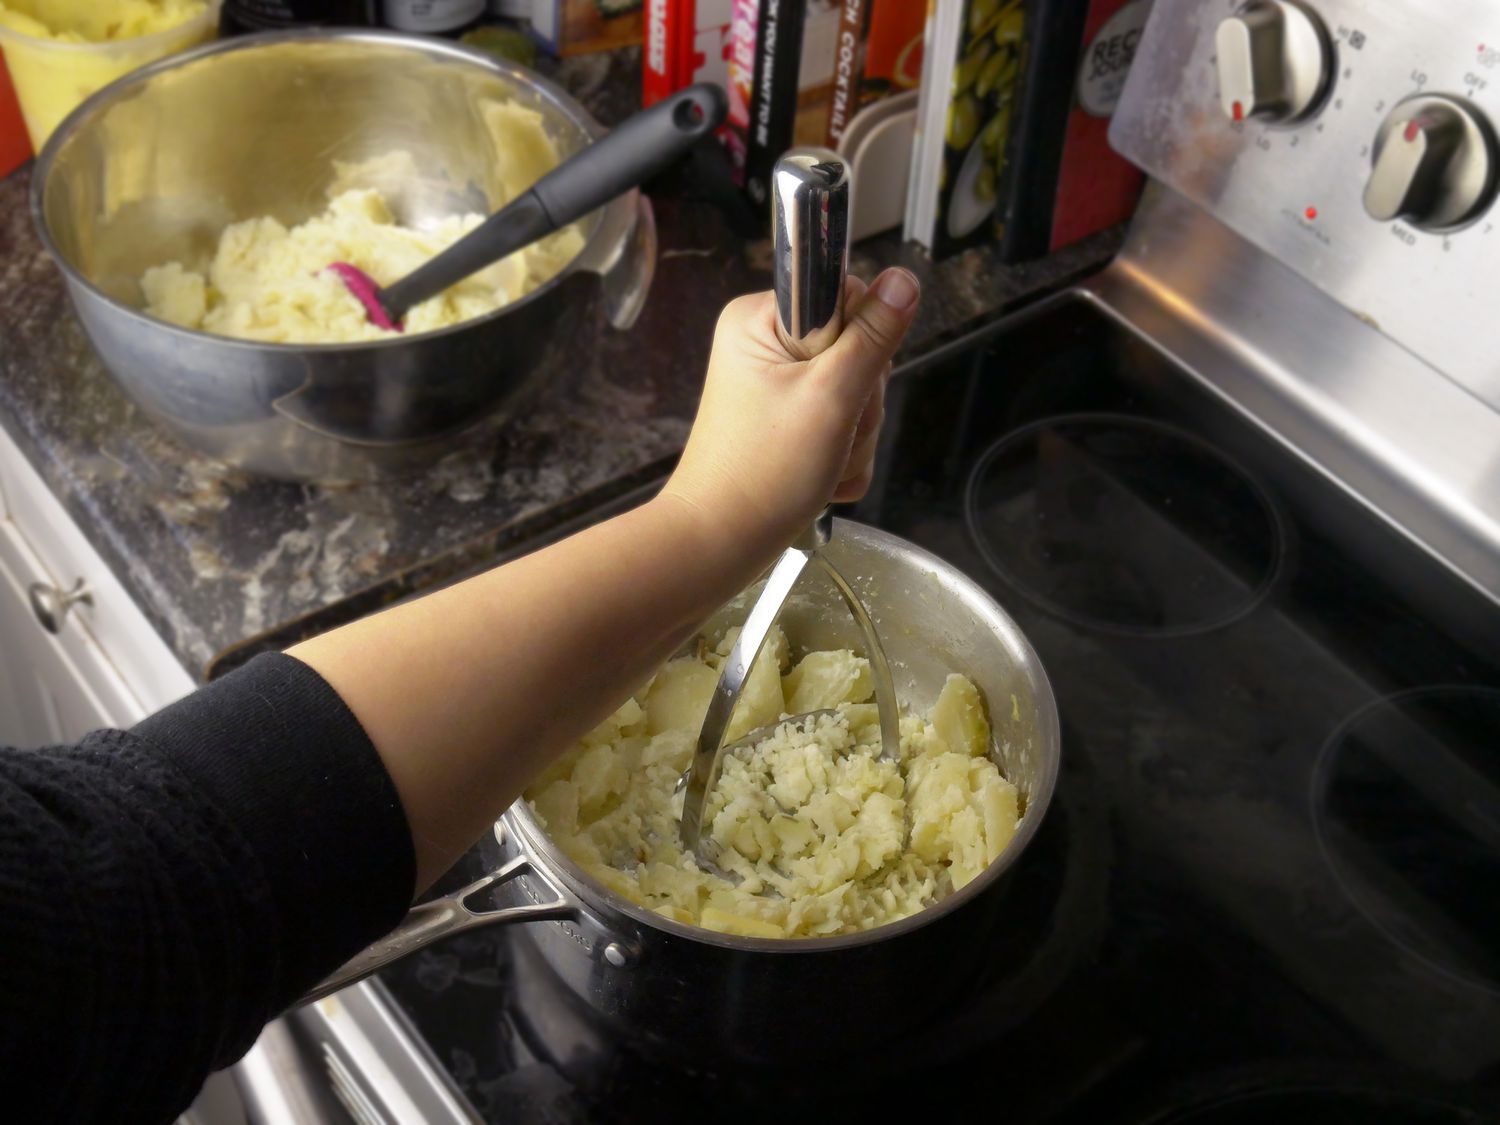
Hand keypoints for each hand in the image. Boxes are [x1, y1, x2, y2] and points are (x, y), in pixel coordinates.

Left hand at [659, 266, 919, 561]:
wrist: (721, 543)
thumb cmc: (763, 473)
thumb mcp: (832, 396)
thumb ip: (873, 336)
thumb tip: (903, 279)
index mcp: (761, 320)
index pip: (847, 299)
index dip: (863, 344)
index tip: (841, 384)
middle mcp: (766, 346)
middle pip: (857, 351)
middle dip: (859, 403)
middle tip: (830, 433)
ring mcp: (777, 387)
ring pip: (855, 395)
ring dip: (852, 437)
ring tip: (820, 462)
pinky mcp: (788, 422)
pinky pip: (841, 427)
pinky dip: (841, 457)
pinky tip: (820, 476)